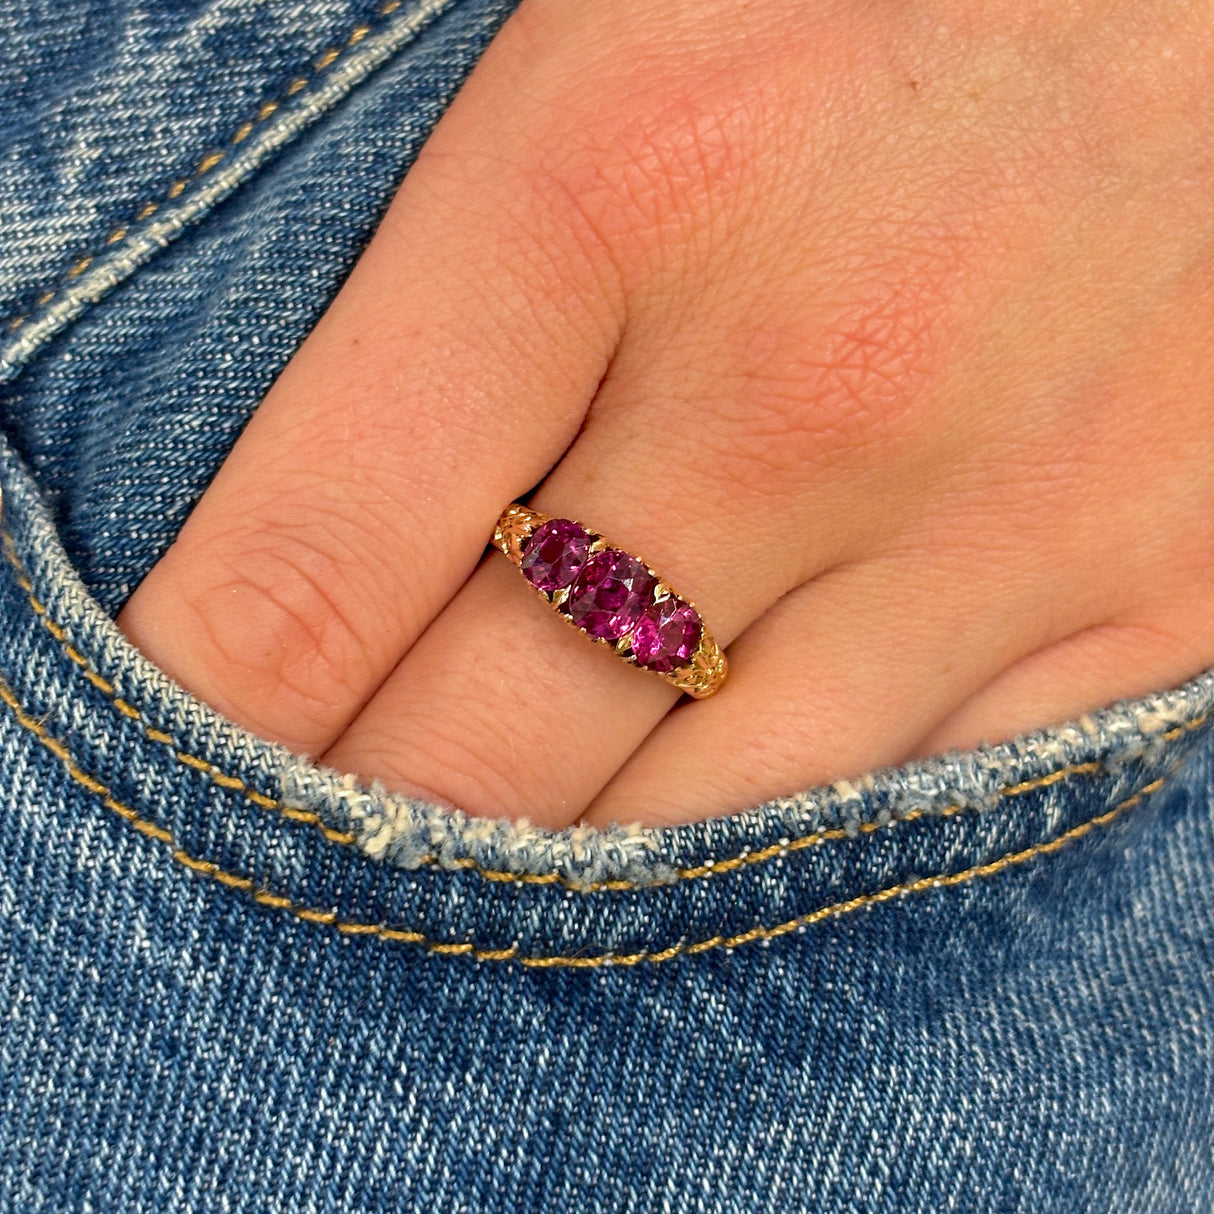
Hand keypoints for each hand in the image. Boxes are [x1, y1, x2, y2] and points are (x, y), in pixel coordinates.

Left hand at [115, 0, 1213, 828]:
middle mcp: (815, 382)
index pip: (314, 557)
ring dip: (562, 871)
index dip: (201, 704)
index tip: (177, 751)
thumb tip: (302, 524)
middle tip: (316, 835)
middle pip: (487, 749)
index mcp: (624, 176)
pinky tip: (720, 800)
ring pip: (692, 833)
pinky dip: (779, 840)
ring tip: (501, 848)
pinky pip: (900, 810)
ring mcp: (1005, 514)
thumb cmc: (888, 2)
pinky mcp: (1160, 593)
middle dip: (364, 825)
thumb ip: (446, 287)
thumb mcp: (623, 53)